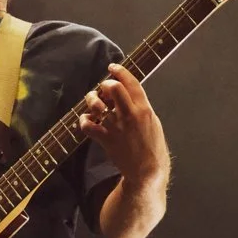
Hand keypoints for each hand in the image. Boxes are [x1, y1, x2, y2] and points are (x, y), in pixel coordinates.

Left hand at [78, 64, 167, 189]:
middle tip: (102, 88)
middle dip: (104, 84)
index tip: (112, 67)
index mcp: (144, 109)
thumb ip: (142, 107)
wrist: (147, 170)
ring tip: (92, 100)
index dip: (119, 71)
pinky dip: (83, 121)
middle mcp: (129, 115)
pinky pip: (87, 125)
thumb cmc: (153, 147)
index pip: (131, 82)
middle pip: (113, 88)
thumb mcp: (153, 122)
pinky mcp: (106, 139)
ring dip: (91, 99)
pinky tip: (86, 120)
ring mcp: (116, 127)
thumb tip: (131, 96)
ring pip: (97, 104)